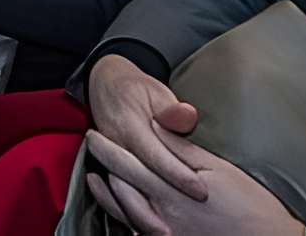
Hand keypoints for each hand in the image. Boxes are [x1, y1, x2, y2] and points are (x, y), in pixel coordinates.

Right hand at [80, 55, 211, 220]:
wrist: (104, 84)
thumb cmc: (137, 90)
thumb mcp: (155, 91)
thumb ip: (171, 109)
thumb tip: (187, 117)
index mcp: (131, 126)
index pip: (157, 156)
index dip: (179, 175)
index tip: (201, 191)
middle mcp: (116, 145)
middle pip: (137, 181)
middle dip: (159, 204)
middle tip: (182, 225)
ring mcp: (109, 158)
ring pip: (124, 191)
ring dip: (142, 212)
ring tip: (164, 232)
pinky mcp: (108, 165)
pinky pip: (118, 191)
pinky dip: (131, 209)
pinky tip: (146, 224)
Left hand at [84, 143, 302, 235]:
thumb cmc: (248, 200)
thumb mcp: (216, 167)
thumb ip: (180, 148)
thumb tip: (156, 126)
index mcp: (171, 191)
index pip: (128, 165)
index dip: (107, 150)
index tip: (94, 135)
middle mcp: (163, 216)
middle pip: (121, 189)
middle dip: (104, 167)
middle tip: (92, 148)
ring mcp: (166, 235)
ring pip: (125, 214)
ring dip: (108, 195)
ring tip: (95, 179)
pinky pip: (140, 232)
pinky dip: (125, 218)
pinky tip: (121, 211)